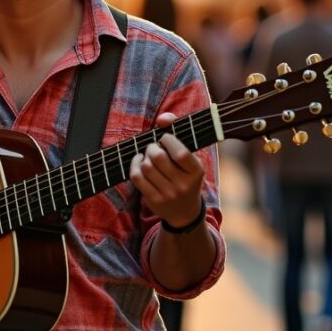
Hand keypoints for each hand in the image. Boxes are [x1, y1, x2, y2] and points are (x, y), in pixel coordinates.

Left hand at [129, 113, 205, 228]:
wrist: (185, 212)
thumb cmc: (186, 176)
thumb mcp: (190, 159)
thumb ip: (178, 133)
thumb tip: (163, 118)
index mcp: (197, 172)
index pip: (180, 153)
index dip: (168, 140)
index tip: (165, 138)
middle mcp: (183, 185)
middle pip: (158, 157)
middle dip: (152, 147)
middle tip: (154, 147)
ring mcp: (168, 194)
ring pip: (146, 166)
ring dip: (143, 156)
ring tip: (148, 155)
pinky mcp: (154, 200)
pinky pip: (136, 177)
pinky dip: (134, 165)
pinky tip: (139, 162)